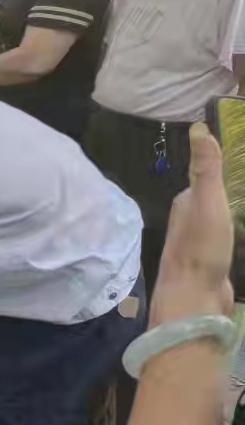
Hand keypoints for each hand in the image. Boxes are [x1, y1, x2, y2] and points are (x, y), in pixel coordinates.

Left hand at [150, 122, 234, 325]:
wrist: (195, 297)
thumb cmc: (201, 246)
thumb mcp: (207, 200)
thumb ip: (206, 169)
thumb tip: (198, 127)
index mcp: (185, 203)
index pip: (205, 179)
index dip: (223, 169)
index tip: (242, 161)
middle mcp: (189, 221)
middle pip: (214, 201)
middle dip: (233, 192)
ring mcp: (201, 244)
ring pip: (222, 222)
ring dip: (237, 215)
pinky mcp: (214, 264)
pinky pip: (230, 243)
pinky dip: (240, 236)